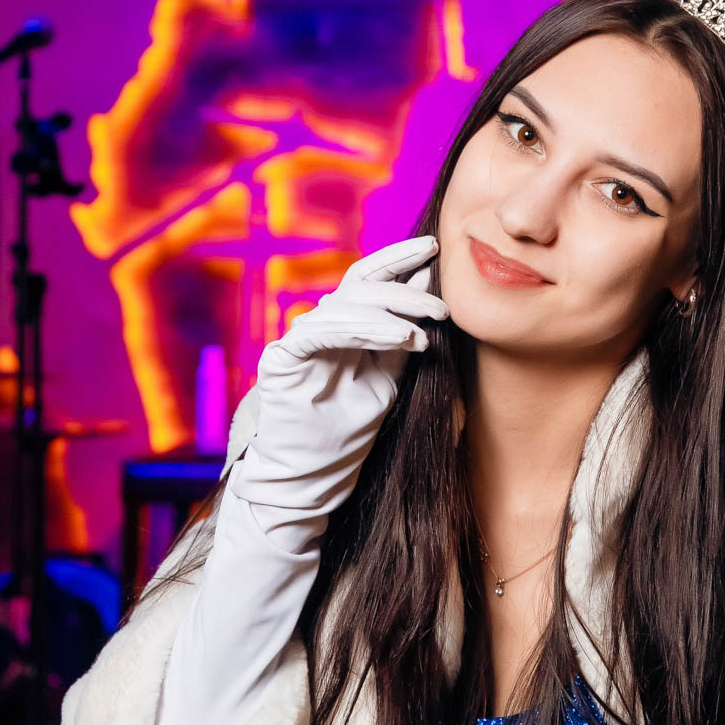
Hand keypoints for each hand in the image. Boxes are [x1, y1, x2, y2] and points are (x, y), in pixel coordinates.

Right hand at [228, 234, 447, 538]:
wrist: (314, 477)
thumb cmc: (348, 433)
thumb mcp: (388, 379)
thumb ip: (403, 337)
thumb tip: (428, 288)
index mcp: (344, 326)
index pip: (371, 279)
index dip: (400, 259)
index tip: (437, 248)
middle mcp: (319, 325)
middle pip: (360, 285)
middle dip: (404, 288)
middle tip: (442, 306)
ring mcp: (298, 340)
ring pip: (345, 305)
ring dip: (390, 314)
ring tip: (422, 332)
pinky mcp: (282, 358)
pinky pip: (322, 331)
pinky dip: (363, 329)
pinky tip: (398, 338)